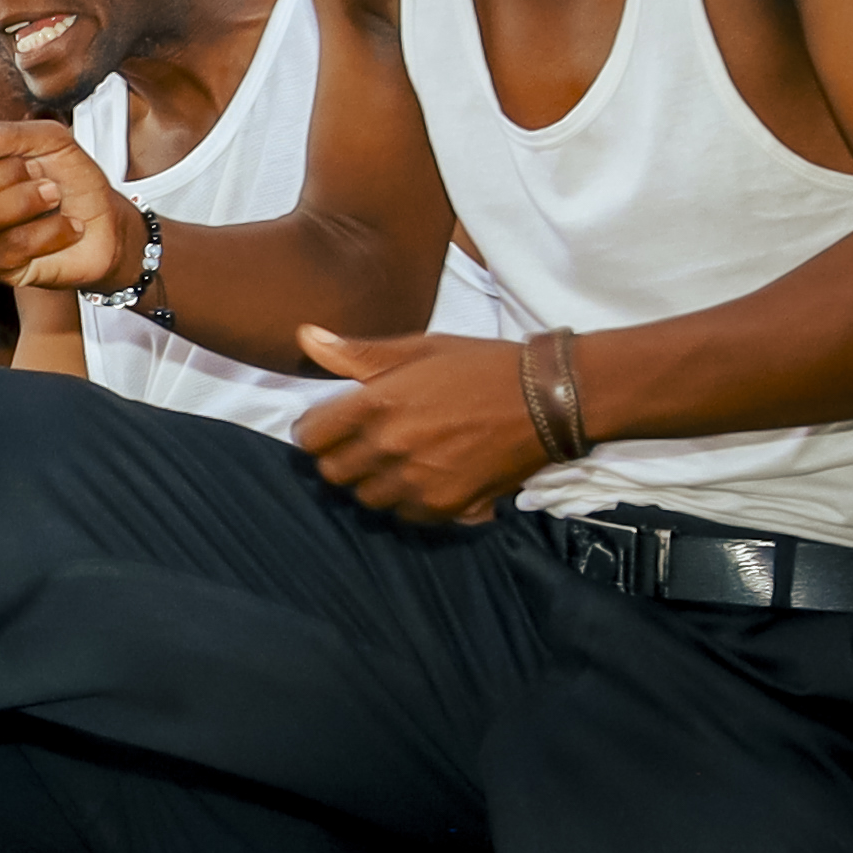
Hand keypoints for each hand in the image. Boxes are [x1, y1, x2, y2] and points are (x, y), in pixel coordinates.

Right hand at [0, 118, 139, 293]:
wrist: (108, 226)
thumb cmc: (75, 184)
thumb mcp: (53, 143)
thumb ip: (12, 134)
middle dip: (2, 177)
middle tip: (39, 174)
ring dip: (27, 204)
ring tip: (55, 199)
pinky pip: (8, 248)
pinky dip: (48, 233)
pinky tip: (65, 228)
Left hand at [295, 327, 553, 526]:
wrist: (547, 400)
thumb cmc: (481, 367)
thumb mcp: (420, 348)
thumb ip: (358, 353)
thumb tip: (304, 336)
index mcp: (378, 402)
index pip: (312, 437)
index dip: (315, 431)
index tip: (328, 426)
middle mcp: (391, 445)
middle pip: (333, 473)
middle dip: (341, 458)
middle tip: (363, 443)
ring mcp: (417, 480)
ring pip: (366, 498)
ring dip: (373, 482)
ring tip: (397, 460)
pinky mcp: (445, 505)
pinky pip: (404, 515)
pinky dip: (407, 501)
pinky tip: (425, 477)